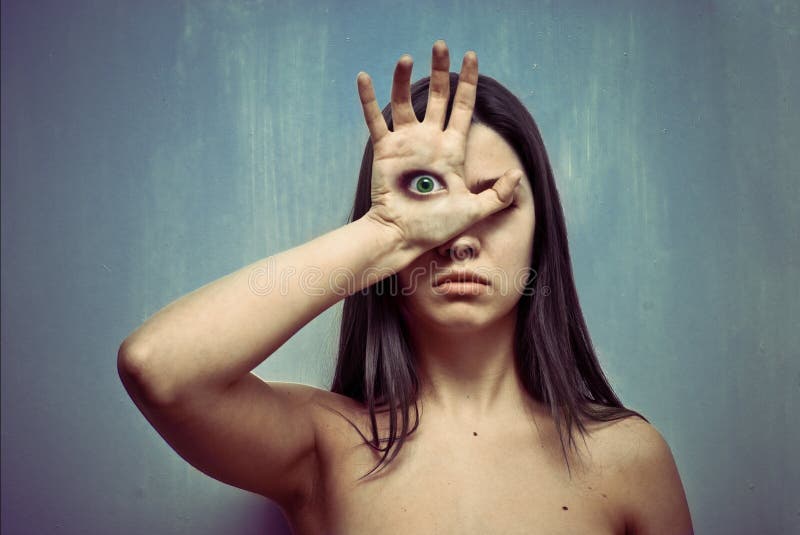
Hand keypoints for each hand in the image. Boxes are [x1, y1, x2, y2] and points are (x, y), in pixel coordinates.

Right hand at [357, 40, 522, 253]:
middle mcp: (429, 140)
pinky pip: (374, 120)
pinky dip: (368, 99)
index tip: (470, 56)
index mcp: (452, 149)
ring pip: (403, 102)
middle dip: (440, 71)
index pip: (463, 106)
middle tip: (441, 46)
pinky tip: (364, 77)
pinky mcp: (384, 150)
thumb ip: (497, 195)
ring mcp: (405, 143)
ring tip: (406, 57)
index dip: (468, 81)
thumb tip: (518, 175)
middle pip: (436, 96)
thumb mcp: (474, 211)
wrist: (403, 236)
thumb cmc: (437, 227)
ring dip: (402, 79)